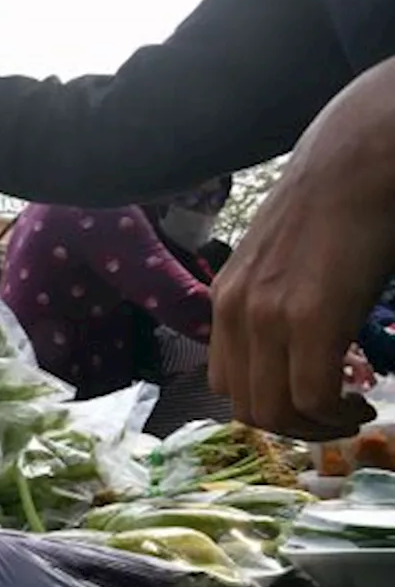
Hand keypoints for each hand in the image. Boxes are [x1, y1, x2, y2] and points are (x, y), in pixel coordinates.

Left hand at [208, 63, 395, 439]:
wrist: (359, 158)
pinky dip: (335, 414)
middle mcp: (233, 311)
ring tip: (350, 412)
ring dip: (315, 427)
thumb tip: (294, 351)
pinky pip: (310, 397)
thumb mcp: (282, 263)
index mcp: (224, 300)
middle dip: (293, 428)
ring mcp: (266, 315)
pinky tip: (361, 402)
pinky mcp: (308, 317)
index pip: (226, 383)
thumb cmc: (334, 206)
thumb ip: (273, 303)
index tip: (309, 404)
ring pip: (274, 412)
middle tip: (335, 419)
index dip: (269, 406)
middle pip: (246, 407)